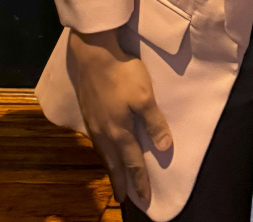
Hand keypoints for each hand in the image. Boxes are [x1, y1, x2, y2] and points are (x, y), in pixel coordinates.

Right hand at [69, 28, 172, 208]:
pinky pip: (96, 143)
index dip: (140, 181)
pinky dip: (103, 154)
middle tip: (123, 199)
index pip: (133, 163)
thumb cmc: (123, 74)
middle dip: (121, 182)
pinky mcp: (88, 113)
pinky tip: (103, 150)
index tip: (145, 199)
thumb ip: (154, 123)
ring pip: (103, 154)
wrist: (94, 55)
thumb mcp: (145, 97)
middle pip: (114, 164)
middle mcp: (105, 133)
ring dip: (111, 169)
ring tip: (115, 178)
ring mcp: (93, 124)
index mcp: (120, 132)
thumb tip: (164, 148)